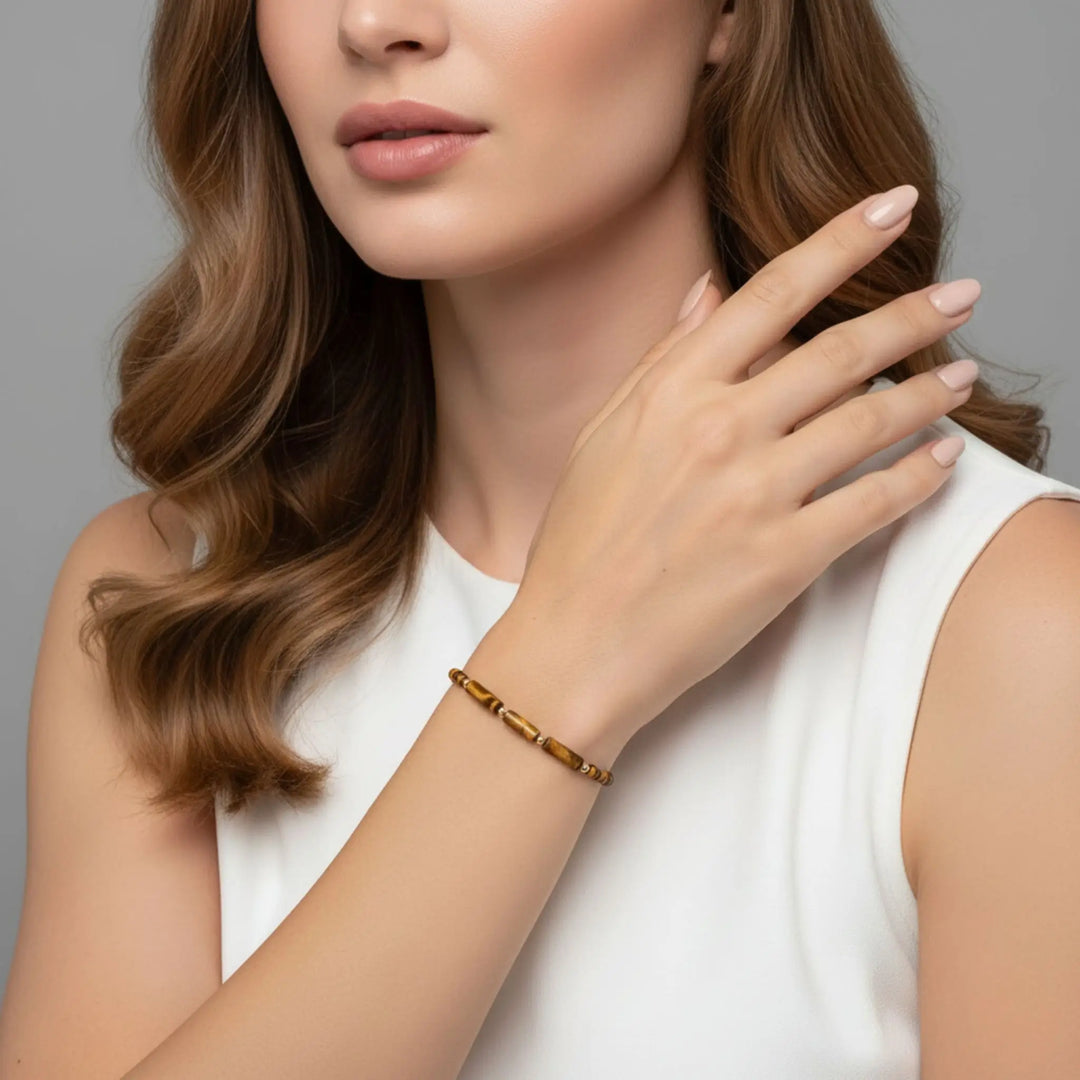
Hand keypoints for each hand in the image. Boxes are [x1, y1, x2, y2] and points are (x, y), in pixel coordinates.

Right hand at [506, 187, 979, 745]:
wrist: (575, 644)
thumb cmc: (580, 543)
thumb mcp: (604, 434)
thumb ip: (663, 359)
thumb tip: (709, 292)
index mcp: (672, 392)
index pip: (772, 292)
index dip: (841, 241)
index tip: (891, 206)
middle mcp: (719, 430)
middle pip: (841, 350)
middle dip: (914, 313)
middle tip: (961, 293)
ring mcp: (755, 494)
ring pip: (870, 418)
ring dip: (930, 391)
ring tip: (964, 374)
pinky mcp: (785, 558)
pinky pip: (876, 501)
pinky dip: (920, 475)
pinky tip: (943, 459)